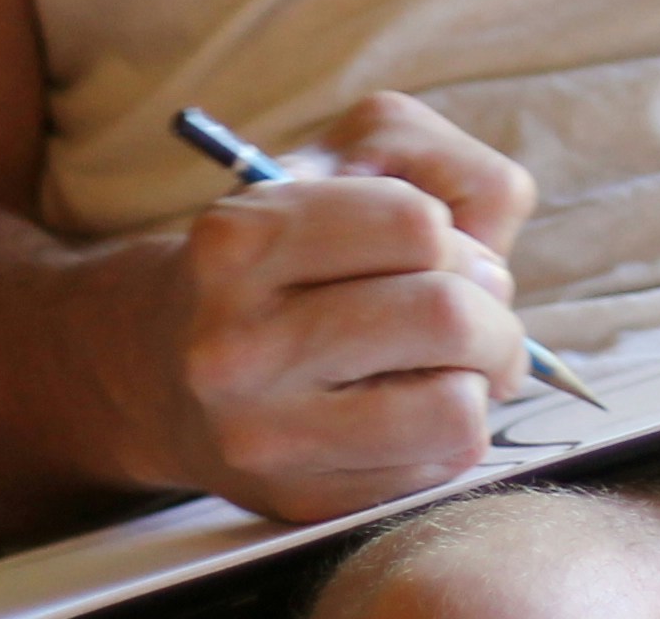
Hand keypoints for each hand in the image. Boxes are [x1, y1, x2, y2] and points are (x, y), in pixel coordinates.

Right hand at [126, 92, 540, 521]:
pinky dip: (452, 432)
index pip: (417, 225)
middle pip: (444, 316)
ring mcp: (263, 432)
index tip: (447, 253)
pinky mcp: (298, 499)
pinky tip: (411, 407)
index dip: (457, 238)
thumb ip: (437, 164)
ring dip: (481, 379)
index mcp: (241, 237)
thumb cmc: (286, 254)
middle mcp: (236, 342)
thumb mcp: (342, 160)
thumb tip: (490, 269)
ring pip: (453, 407)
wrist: (166, 366)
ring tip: (453, 365)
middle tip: (480, 318)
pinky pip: (436, 467)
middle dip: (492, 315)